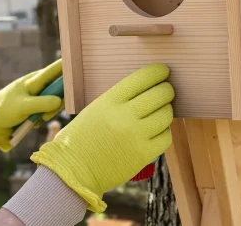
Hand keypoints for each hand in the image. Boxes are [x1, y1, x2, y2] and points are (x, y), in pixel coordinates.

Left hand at [0, 59, 63, 151]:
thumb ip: (41, 103)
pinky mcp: (36, 109)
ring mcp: (38, 98)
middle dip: (61, 99)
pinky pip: (48, 112)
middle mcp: (39, 86)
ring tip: (38, 119)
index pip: (56, 69)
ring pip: (56, 102)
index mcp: (35, 80)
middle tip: (56, 108)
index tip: (82, 63)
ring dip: (50, 112)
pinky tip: (33, 122)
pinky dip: (44, 118)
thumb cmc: (3, 109)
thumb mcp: (22, 106)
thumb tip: (59, 101)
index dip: (69, 65)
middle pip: (60, 87)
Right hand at [29, 63, 173, 212]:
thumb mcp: (96, 109)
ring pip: (166, 115)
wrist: (74, 169)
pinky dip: (164, 132)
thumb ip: (119, 99)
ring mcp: (136, 135)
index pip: (143, 78)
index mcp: (110, 100)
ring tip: (160, 112)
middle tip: (166, 91)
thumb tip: (147, 88)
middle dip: (166, 90)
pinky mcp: (143, 154)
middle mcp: (124, 116)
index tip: (163, 71)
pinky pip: (166, 137)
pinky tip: (156, 131)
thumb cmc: (83, 137)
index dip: (158, 72)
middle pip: (160, 94)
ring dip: (166, 111)